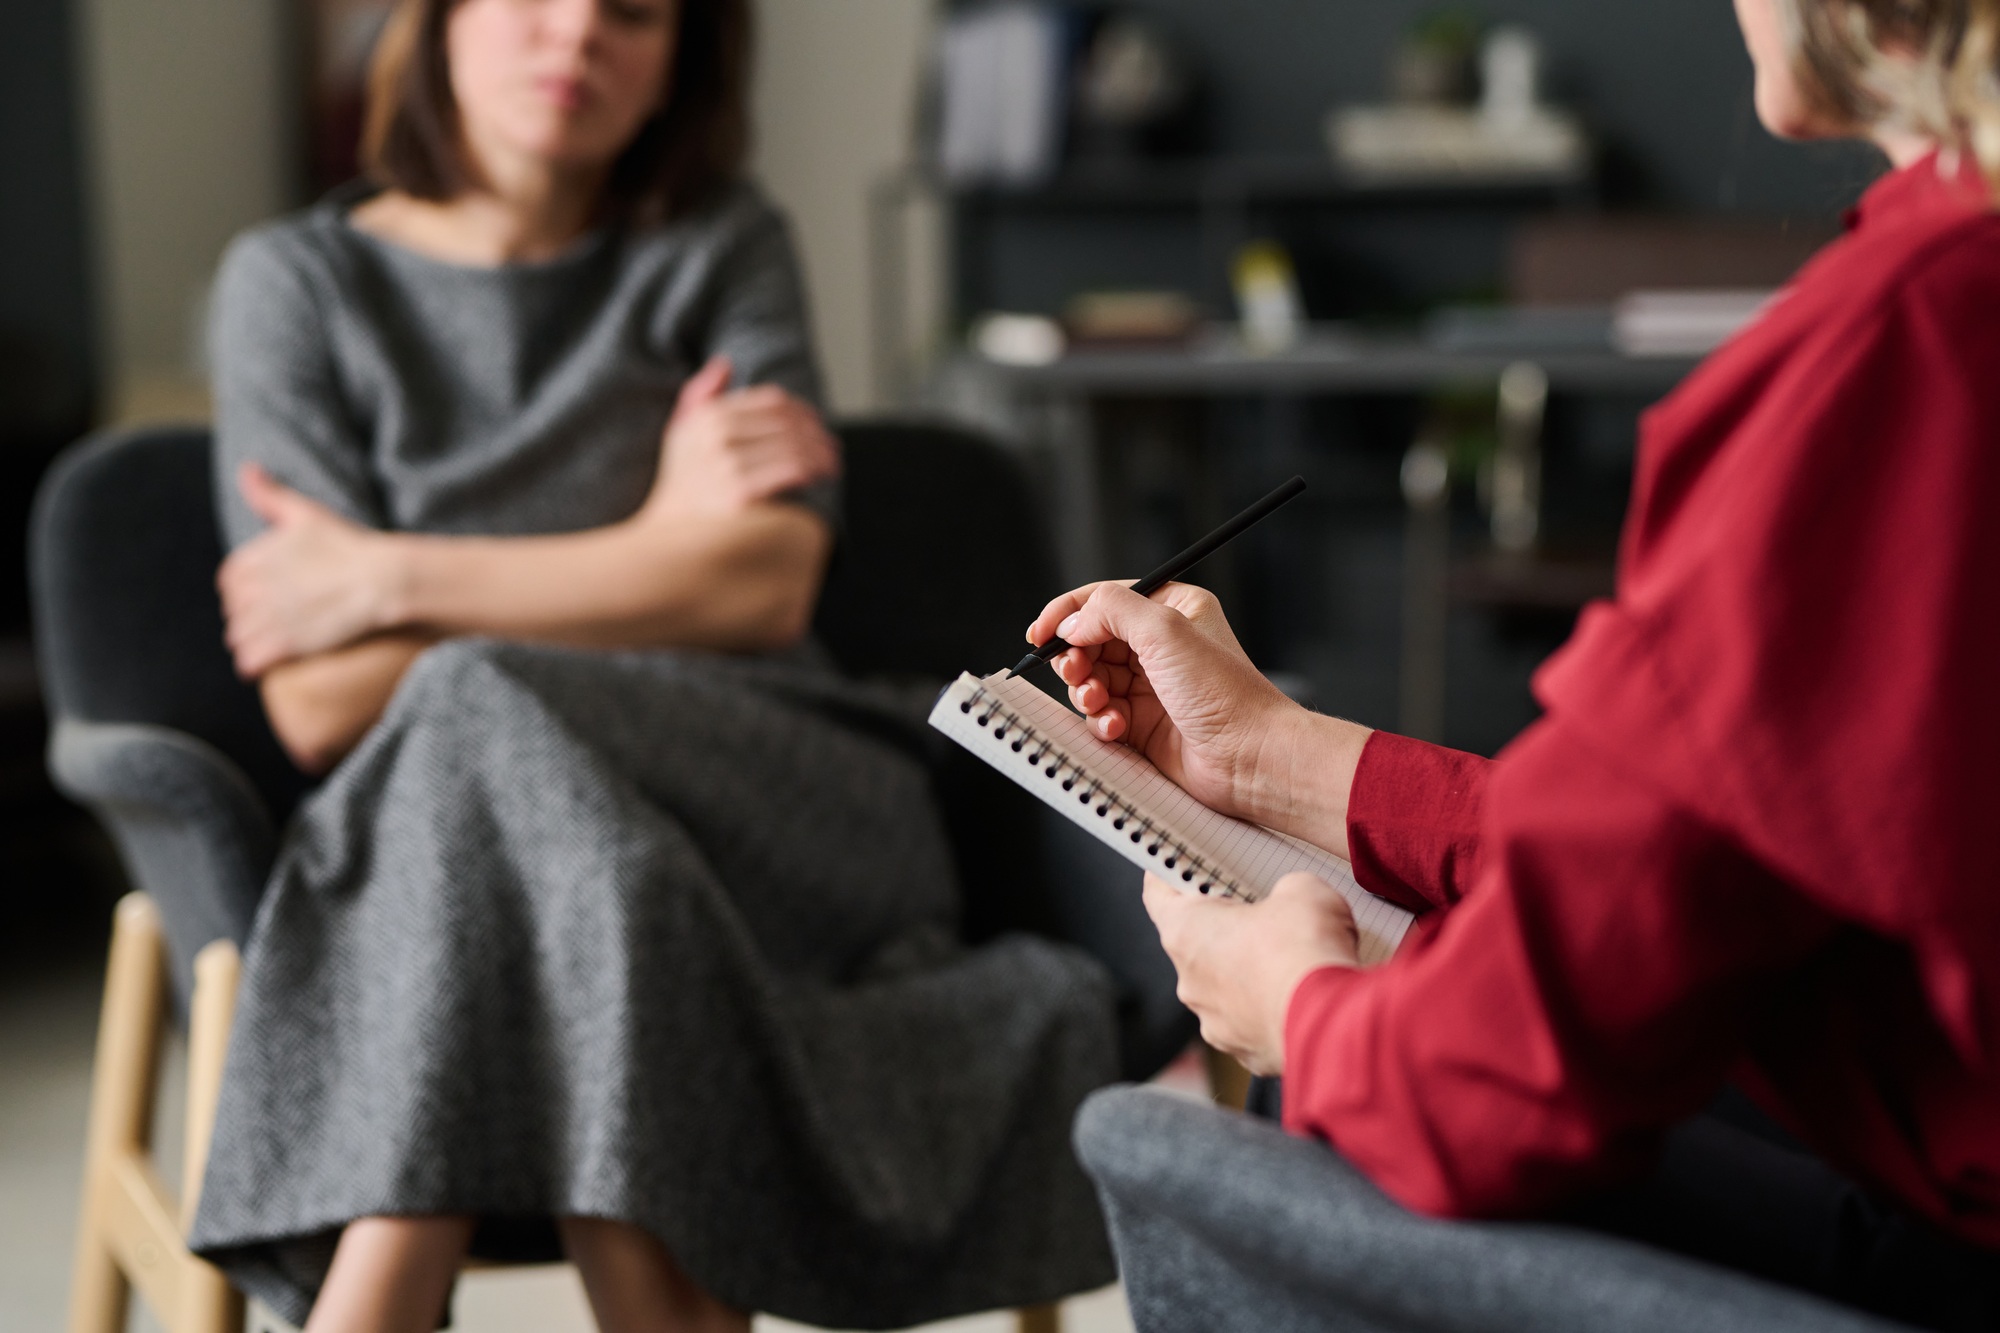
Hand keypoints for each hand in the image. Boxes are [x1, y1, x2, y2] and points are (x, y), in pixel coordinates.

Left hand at [218, 464, 404, 677]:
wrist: (384, 580)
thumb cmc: (349, 546)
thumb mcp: (307, 513)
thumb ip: (270, 495)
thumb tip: (246, 469)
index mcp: (252, 559)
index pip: (229, 581)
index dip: (249, 590)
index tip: (272, 594)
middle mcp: (254, 588)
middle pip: (233, 611)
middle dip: (250, 616)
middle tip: (280, 618)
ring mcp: (267, 617)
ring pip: (238, 637)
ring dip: (253, 641)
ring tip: (278, 639)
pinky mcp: (284, 644)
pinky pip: (249, 661)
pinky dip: (255, 663)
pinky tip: (274, 659)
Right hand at [643, 355, 840, 519]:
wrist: (669, 540)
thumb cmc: (680, 487)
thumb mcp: (679, 434)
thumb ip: (699, 396)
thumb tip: (725, 364)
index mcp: (707, 416)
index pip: (773, 401)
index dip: (803, 411)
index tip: (817, 426)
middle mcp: (716, 434)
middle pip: (788, 422)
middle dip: (817, 434)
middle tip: (833, 449)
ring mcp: (728, 463)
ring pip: (794, 445)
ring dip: (821, 453)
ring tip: (832, 466)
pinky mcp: (741, 493)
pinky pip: (791, 469)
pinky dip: (812, 469)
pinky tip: (819, 477)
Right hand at [1027, 581, 1365, 842]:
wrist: (1250, 758)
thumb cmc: (1226, 694)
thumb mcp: (1166, 630)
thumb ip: (1111, 610)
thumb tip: (1072, 621)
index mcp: (1172, 609)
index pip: (1104, 600)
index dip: (1067, 613)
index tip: (1041, 632)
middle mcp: (1160, 646)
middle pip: (1090, 641)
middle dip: (1076, 657)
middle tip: (1078, 671)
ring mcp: (1150, 686)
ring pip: (1091, 679)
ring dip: (1086, 691)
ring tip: (1100, 702)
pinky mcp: (1143, 724)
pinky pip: (1101, 715)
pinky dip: (1100, 721)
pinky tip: (1116, 728)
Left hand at [1143, 871, 1359, 1075]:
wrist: (1332, 1022)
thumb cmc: (1303, 949)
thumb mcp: (1301, 889)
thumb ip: (1285, 888)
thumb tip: (1291, 900)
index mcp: (1186, 932)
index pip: (1157, 896)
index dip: (1167, 876)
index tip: (1175, 866)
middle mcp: (1190, 982)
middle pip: (1195, 945)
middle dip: (1224, 928)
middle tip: (1257, 912)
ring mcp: (1215, 1023)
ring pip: (1224, 989)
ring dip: (1248, 974)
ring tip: (1288, 960)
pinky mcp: (1246, 1052)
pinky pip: (1252, 1021)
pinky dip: (1271, 1009)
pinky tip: (1300, 996)